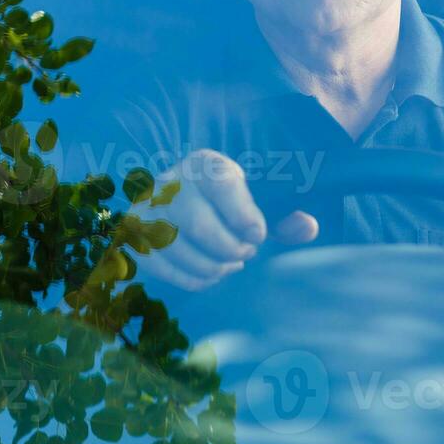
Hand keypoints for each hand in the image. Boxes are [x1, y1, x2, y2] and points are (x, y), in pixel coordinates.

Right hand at [141, 149, 318, 290]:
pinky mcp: (135, 236)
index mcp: (205, 164)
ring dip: (212, 267)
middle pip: (198, 225)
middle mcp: (170, 182)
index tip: (259, 234)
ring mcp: (147, 209)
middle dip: (229, 248)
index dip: (245, 216)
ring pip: (178, 250)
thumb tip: (307, 226)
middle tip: (246, 253)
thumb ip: (286, 216)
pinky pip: (163, 268)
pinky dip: (193, 279)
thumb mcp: (257, 199)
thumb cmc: (229, 203)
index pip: (222, 185)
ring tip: (230, 263)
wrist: (181, 198)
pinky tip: (211, 273)